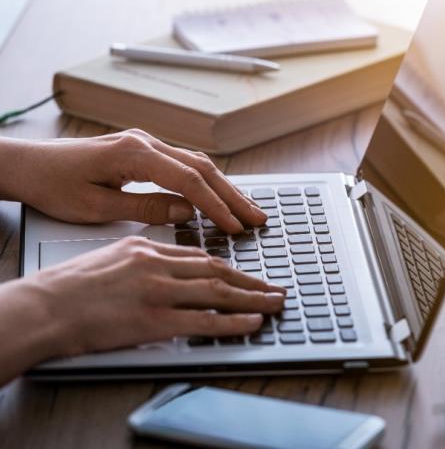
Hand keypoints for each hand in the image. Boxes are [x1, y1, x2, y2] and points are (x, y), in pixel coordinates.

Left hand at [0, 129, 264, 232]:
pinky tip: (219, 196)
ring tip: (247, 210)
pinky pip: (184, 164)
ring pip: (197, 164)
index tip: (235, 227)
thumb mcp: (97, 208)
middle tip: (257, 218)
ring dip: (224, 187)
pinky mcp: (142, 150)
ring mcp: (145, 143)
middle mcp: (144, 143)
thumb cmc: (54, 187)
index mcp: (134, 155)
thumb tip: (186, 213)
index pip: (189, 181)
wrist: (28, 165)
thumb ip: (145, 209)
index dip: (216, 207)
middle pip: (202, 168)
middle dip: (232, 195)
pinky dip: (207, 181)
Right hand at [0, 237, 284, 360]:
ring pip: (218, 293)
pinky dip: (233, 322)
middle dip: (251, 280)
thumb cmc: (67, 288)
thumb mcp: (109, 256)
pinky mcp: (154, 319)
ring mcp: (158, 291)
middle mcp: (157, 265)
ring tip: (275, 303)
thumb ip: (142, 258)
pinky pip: (205, 321)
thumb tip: (168, 265)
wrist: (42, 307)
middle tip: (274, 288)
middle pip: (217, 271)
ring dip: (253, 298)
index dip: (229, 267)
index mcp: (146, 249)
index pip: (199, 256)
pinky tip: (252, 323)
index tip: (247, 274)